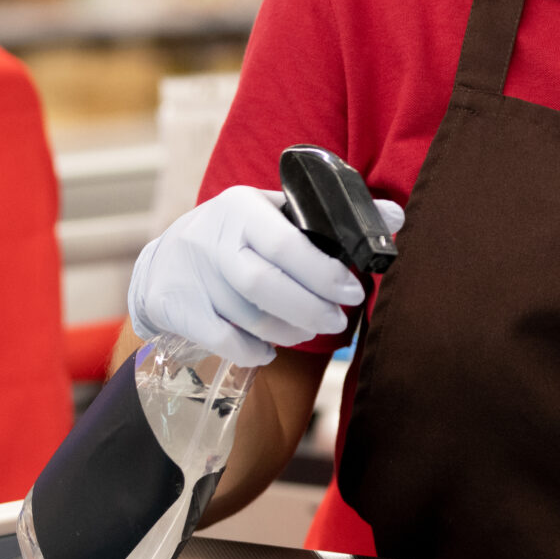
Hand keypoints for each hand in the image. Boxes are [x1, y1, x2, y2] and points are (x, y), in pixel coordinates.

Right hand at [127, 185, 405, 366]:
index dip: (324, 273)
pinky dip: (253, 351)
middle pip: (266, 284)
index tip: (354, 291)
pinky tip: (269, 351)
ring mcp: (192, 276)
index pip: (287, 244)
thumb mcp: (276, 212)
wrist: (164, 260)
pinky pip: (222, 340)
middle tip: (338, 321)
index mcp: (243, 207)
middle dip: (311, 309)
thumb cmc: (239, 235)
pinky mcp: (176, 309)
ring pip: (248, 316)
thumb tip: (395, 216)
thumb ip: (332, 217)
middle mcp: (213, 239)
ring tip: (310, 330)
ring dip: (289, 331)